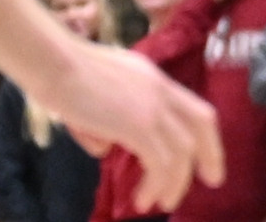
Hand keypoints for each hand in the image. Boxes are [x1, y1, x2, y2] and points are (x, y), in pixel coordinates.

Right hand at [27, 42, 223, 212]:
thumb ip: (105, 122)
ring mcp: (153, 107)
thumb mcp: (93, 98)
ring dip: (175, 181)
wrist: (52, 62)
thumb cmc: (62, 76)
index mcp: (154, 80)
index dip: (205, 134)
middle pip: (201, 123)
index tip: (207, 157)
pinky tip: (142, 199)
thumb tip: (105, 148)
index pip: (193, 107)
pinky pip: (160, 162)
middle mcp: (161, 91)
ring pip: (182, 151)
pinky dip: (156, 184)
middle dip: (211, 154)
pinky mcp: (138, 124)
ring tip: (163, 202)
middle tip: (213, 180)